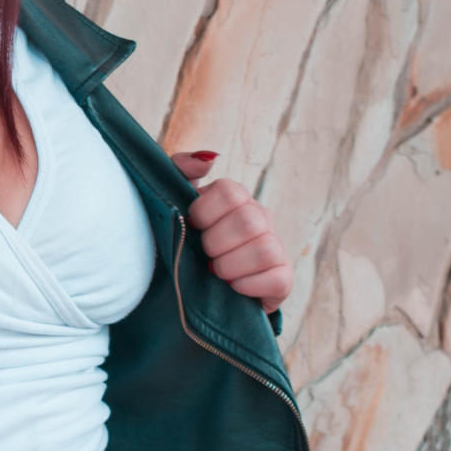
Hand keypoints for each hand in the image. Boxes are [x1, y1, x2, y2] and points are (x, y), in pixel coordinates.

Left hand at [172, 151, 291, 312]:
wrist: (182, 291)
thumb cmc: (177, 241)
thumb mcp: (169, 201)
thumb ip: (180, 169)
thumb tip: (209, 159)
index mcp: (234, 198)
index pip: (230, 192)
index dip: (204, 213)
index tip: (191, 226)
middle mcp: (259, 218)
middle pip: (248, 220)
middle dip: (215, 243)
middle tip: (203, 253)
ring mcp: (274, 248)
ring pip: (265, 248)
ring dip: (231, 266)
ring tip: (216, 273)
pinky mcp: (282, 279)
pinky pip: (277, 278)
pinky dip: (248, 286)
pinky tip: (233, 289)